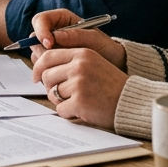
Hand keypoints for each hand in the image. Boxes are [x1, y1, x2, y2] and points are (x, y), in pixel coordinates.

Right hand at [28, 9, 126, 68]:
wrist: (112, 64)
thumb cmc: (105, 47)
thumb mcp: (93, 39)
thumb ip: (74, 36)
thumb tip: (55, 36)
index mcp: (61, 19)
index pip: (40, 20)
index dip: (41, 31)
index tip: (49, 44)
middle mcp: (53, 32)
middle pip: (34, 38)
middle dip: (41, 50)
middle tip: (53, 60)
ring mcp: (52, 48)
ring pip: (36, 53)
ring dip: (44, 62)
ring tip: (62, 68)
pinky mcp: (53, 62)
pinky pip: (42, 66)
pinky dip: (48, 71)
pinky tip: (61, 74)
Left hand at [28, 10, 127, 128]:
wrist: (132, 101)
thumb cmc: (111, 85)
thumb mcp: (93, 64)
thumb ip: (70, 63)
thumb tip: (40, 69)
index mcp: (82, 54)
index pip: (48, 57)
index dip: (38, 68)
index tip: (36, 77)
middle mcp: (79, 66)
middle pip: (46, 76)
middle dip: (50, 87)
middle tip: (63, 94)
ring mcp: (79, 84)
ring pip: (52, 93)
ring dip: (61, 101)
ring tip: (79, 101)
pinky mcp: (80, 101)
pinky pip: (60, 109)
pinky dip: (69, 112)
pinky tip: (83, 110)